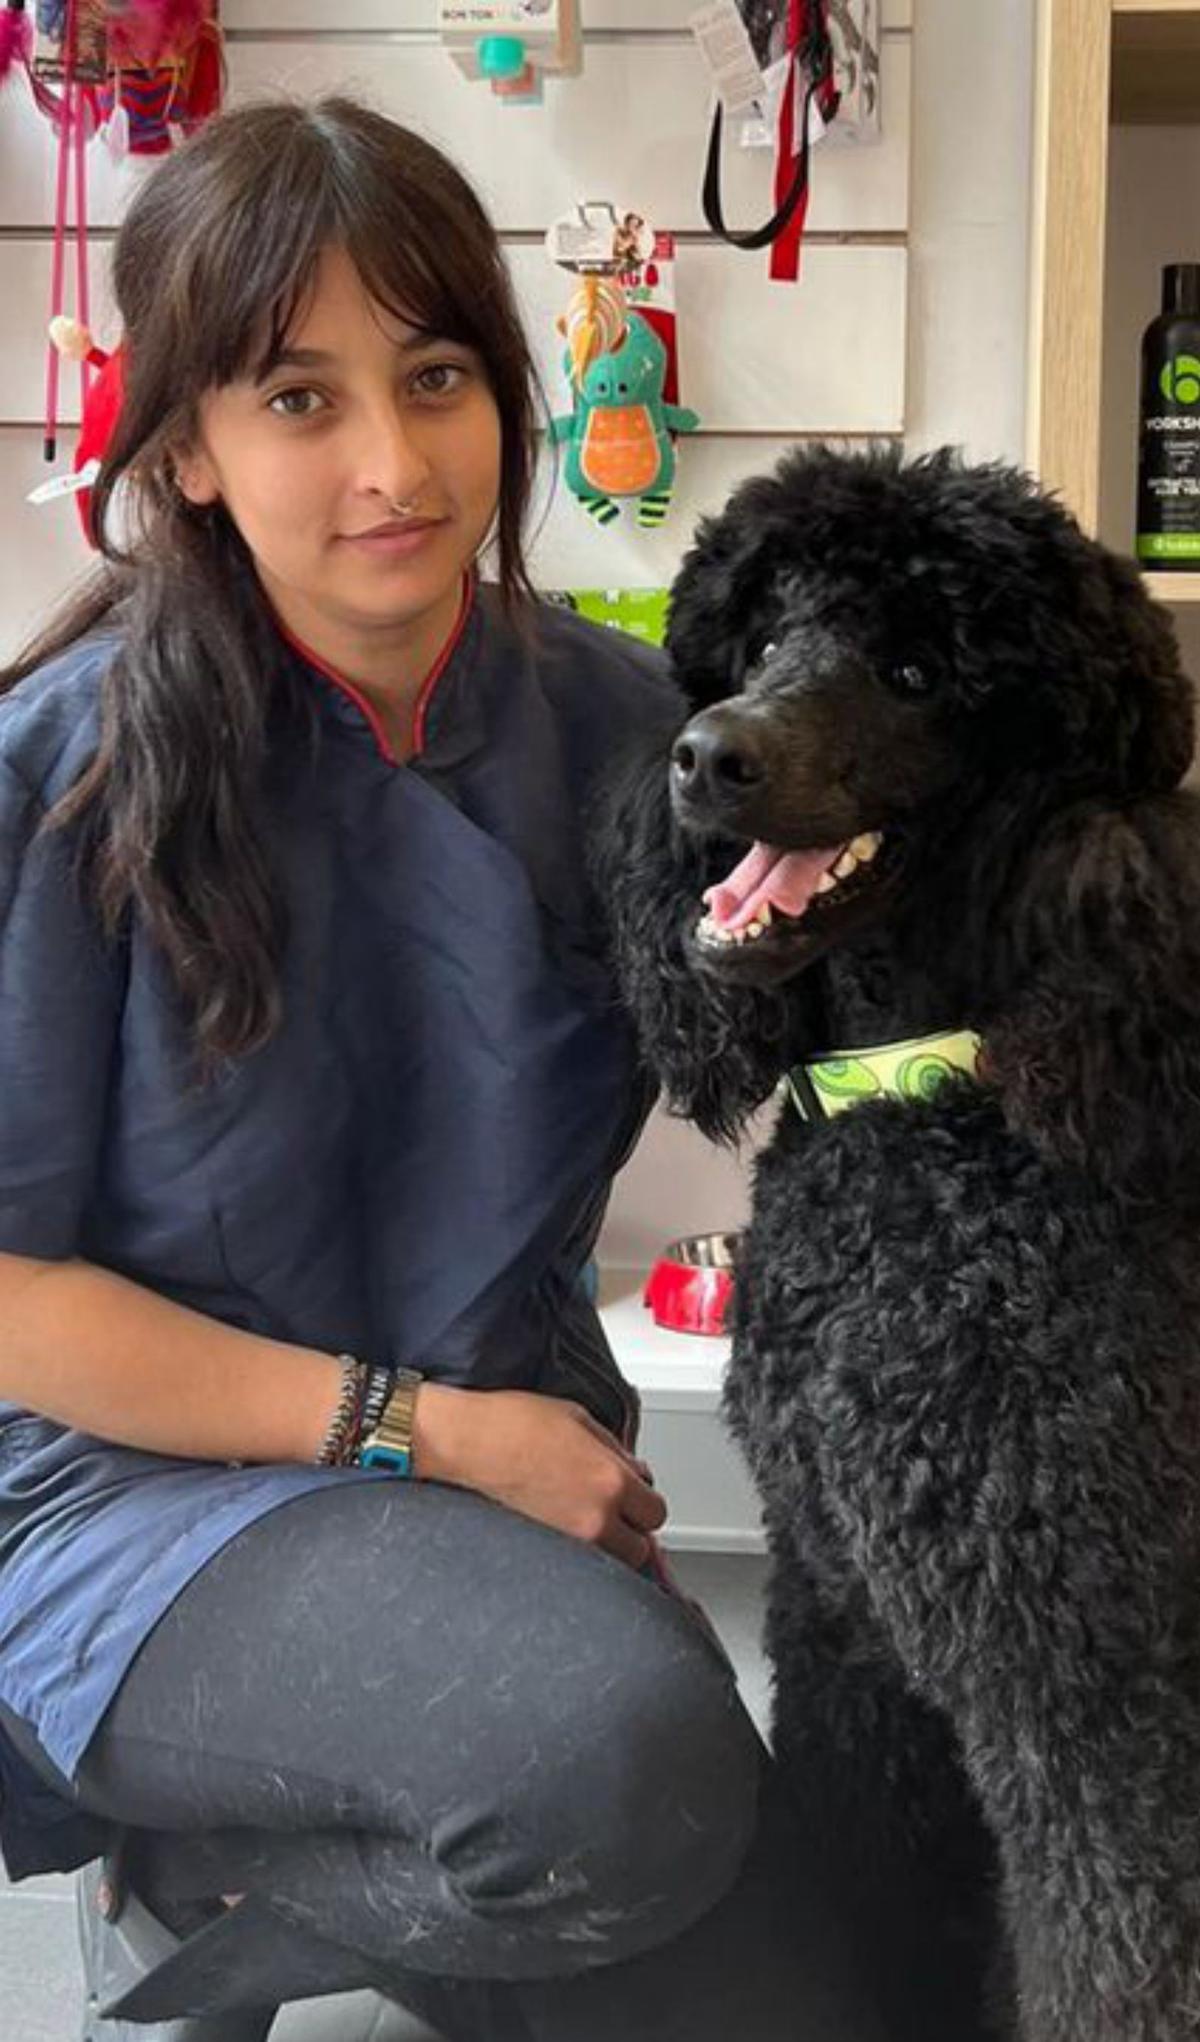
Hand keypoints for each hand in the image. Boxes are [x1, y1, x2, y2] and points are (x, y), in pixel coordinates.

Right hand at [412, 1384, 666, 1569]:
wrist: (466, 1443)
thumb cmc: (512, 1424)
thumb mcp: (579, 1419)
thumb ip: (615, 1451)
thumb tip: (635, 1470)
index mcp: (612, 1481)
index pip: (656, 1512)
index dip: (645, 1502)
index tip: (635, 1496)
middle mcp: (596, 1518)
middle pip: (640, 1548)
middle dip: (632, 1530)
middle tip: (617, 1512)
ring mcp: (569, 1541)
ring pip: (611, 1563)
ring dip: (608, 1547)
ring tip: (588, 1522)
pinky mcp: (543, 1553)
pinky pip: (578, 1565)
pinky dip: (579, 1554)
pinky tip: (566, 1530)